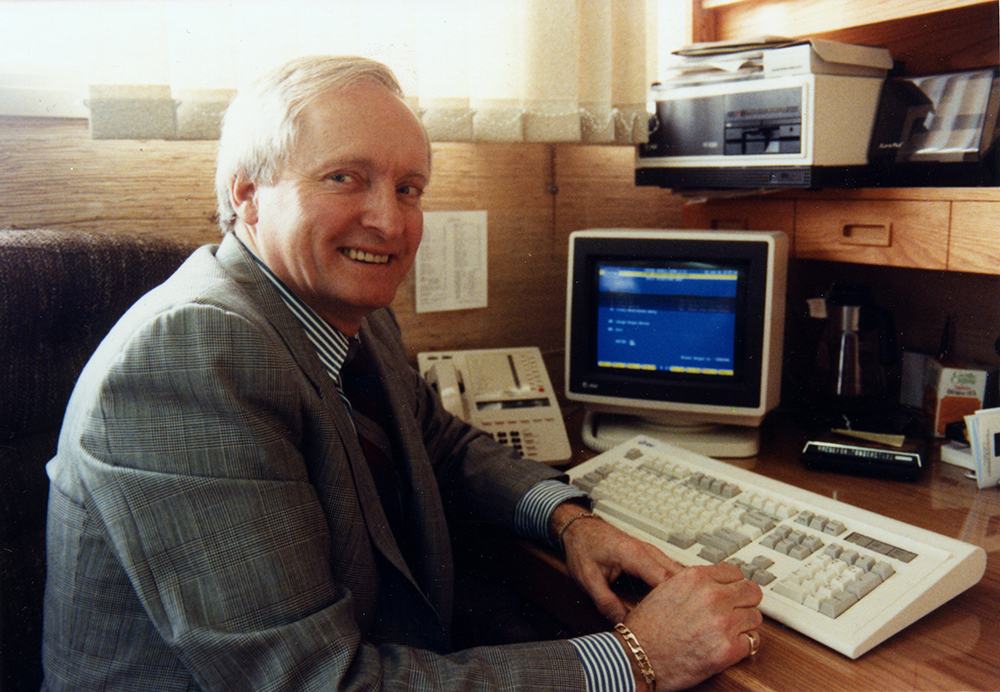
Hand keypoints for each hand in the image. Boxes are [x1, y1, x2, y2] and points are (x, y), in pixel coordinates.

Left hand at [555, 505, 682, 622]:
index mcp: (634, 555)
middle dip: (684, 598)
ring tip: (684, 615)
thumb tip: (623, 624)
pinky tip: (674, 602)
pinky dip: (676, 585)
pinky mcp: (651, 556)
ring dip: (682, 591)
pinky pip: (671, 571)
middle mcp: (648, 551)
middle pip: (679, 576)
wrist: (579, 528)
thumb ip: (605, 602)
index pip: (665, 580)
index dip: (673, 602)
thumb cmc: (583, 548)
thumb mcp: (588, 578)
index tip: (676, 621)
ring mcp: (652, 552)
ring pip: (678, 572)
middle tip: (685, 622)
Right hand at [622, 562, 762, 691]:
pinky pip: (752, 642)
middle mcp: (712, 596)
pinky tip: (728, 647)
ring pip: (755, 617)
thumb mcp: (666, 589)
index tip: (733, 592)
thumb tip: (713, 584)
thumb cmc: (645, 628)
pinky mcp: (728, 649)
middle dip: (744, 602)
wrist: (635, 657)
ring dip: (744, 625)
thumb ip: (694, 584)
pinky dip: (743, 646)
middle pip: (752, 592)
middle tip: (736, 612)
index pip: (735, 572)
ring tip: (729, 632)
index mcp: (696, 578)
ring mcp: (723, 622)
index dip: (734, 585)